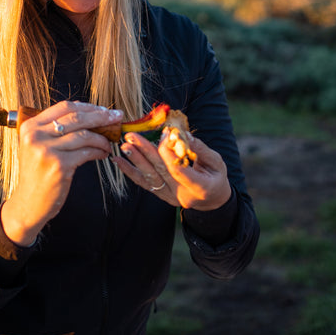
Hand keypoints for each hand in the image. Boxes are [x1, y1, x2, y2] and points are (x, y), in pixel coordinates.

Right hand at [0, 101, 120, 245]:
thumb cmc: (38, 173)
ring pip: (84, 135)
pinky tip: (104, 153)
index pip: (64, 107)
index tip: (103, 110)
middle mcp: (36, 136)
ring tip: (109, 143)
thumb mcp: (38, 146)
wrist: (28, 203)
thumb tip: (88, 112)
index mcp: (30, 127)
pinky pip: (87, 152)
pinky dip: (99, 151)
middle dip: (101, 116)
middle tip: (117, 117)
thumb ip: (55, 129)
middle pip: (76, 117)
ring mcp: (46, 150)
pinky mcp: (59, 165)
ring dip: (102, 138)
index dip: (87, 106)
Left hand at [113, 132, 231, 210]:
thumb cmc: (216, 178)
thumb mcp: (217, 163)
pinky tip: (118, 161)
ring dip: (135, 160)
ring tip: (124, 146)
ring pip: (149, 178)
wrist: (211, 201)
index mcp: (199, 187)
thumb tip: (183, 133)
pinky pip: (144, 183)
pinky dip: (130, 172)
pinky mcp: (161, 194)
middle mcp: (181, 194)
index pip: (178, 170)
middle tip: (132, 137)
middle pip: (160, 171)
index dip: (169, 152)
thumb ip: (201, 149)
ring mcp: (169, 196)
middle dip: (145, 152)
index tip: (163, 133)